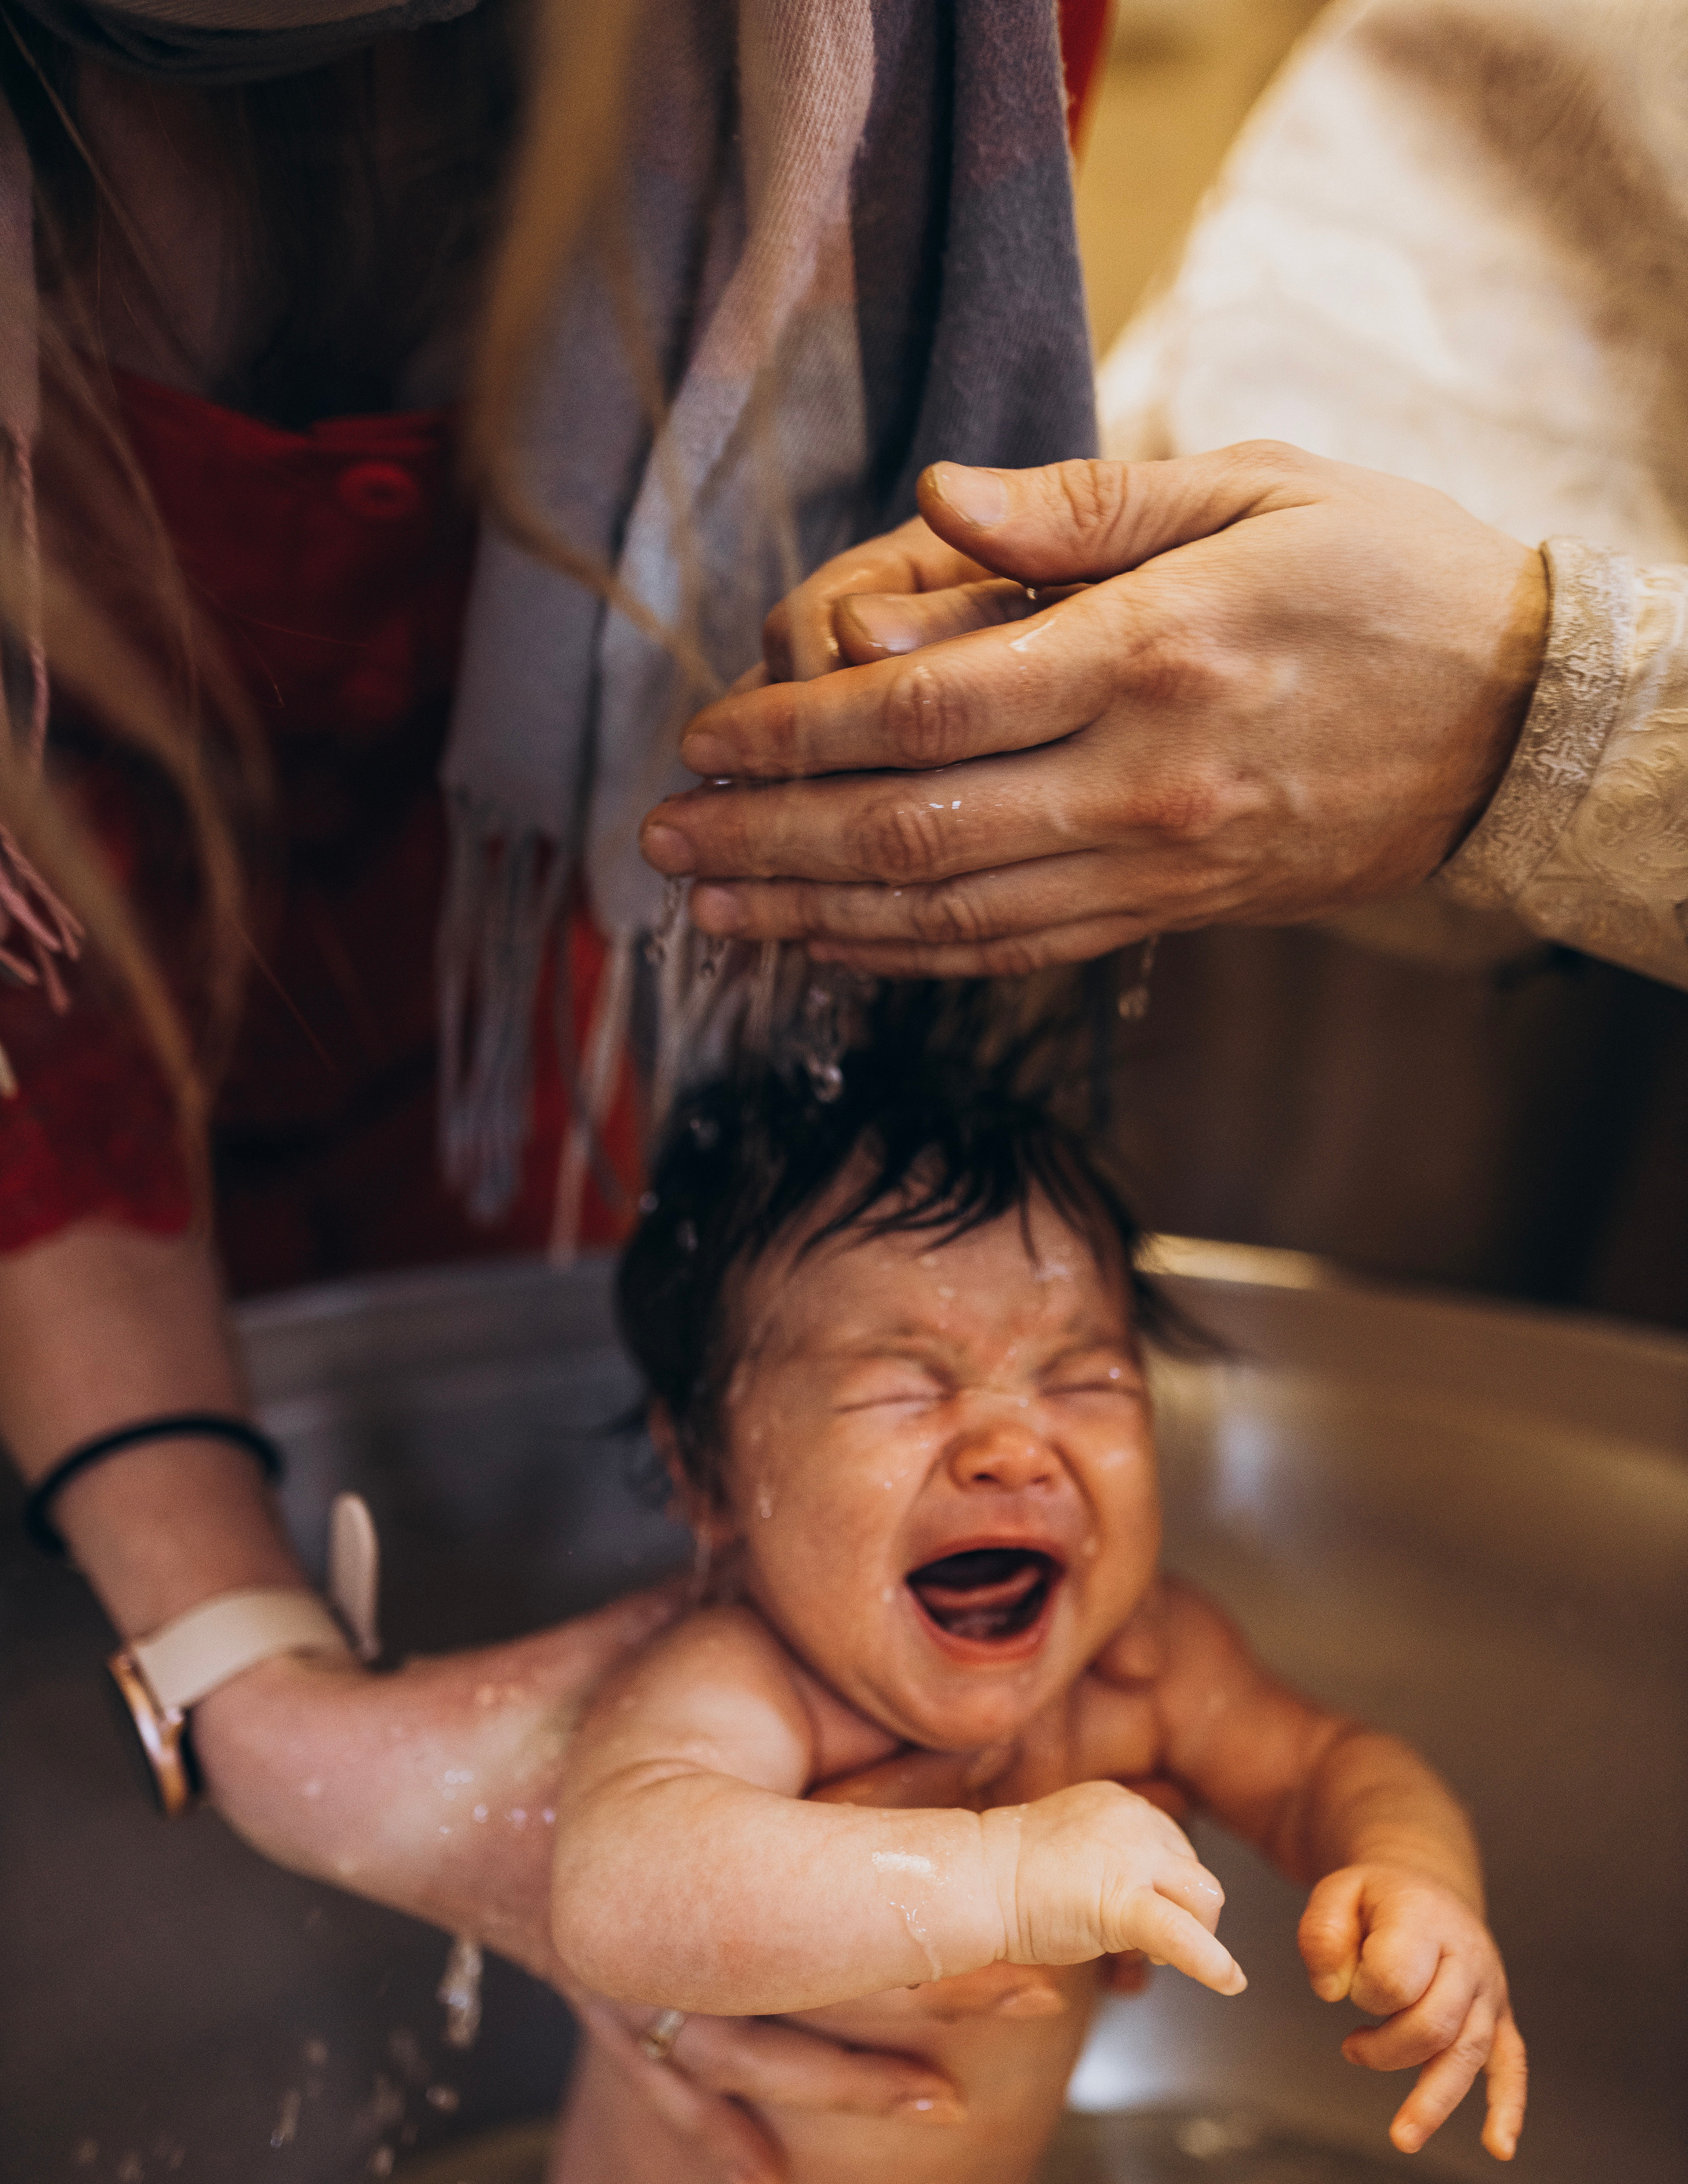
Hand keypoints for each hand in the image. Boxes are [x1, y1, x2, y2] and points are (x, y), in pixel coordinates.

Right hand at [193, 1589, 961, 2183]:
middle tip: (1036, 2002)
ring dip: (850, 2075)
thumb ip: (741, 1600)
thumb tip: (837, 1562)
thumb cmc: (524, 1696)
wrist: (379, 1772)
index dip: (936, 1902)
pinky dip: (717, 2129)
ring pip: (753, 2048)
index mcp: (686, 1828)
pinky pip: (663, 2072)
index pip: (839, 1876)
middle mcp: (659, 1921)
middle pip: (817, 1976)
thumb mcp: (647, 1628)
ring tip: (947, 2105)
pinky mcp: (588, 1989)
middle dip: (928, 1992)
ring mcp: (619, 1969)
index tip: (1023, 1916)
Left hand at [642, 445, 1547, 972]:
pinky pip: (1015, 951)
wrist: (1517, 726)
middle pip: (913, 831)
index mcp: (1152, 655)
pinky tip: (830, 946)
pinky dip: (909, 956)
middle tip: (662, 844)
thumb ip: (1080, 506)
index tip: (709, 738)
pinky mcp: (1168, 913)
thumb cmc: (1387, 581)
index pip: (929, 709)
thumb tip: (932, 504)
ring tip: (711, 911)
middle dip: (770, 844)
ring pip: (952, 915)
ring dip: (815, 919)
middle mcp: (1142, 782)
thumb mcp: (1254, 488)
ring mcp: (1157, 866)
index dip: (800, 733)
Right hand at [983, 1780, 1245, 1993]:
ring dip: (1192, 1931)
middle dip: (1177, 1909)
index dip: (1160, 1885)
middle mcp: (1136, 1820)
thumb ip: (1107, 1857)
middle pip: (1192, 1871)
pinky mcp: (1123, 1902)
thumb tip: (1141, 1896)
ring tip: (1149, 1957)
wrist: (972, 1879)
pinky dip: (1210, 1960)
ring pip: (1204, 1897)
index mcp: (1120, 1804)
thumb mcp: (1068, 1847)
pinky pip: (1181, 1933)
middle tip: (1138, 1942)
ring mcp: (1133, 1858)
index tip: (1134, 1905)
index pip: (1171, 1845)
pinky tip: (1229, 1980)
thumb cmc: (1001, 1874)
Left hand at [1298, 1864, 1526, 2161]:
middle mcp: (1466, 1956)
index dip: (1362, 1991)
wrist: (1427, 1890)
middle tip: (1351, 2048)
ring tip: (1402, 2138)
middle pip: (1435, 2024)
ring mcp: (1487, 1990)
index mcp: (1424, 1920)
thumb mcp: (1336, 1893)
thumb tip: (1330, 1992)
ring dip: (1434, 2099)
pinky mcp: (1498, 2017)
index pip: (1396, 1977)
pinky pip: (1511, 2063)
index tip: (1344, 1983)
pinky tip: (1499, 2147)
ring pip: (1468, 2052)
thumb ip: (1322, 1934)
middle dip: (1386, 2050)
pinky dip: (1507, 2106)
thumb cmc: (1375, 1901)